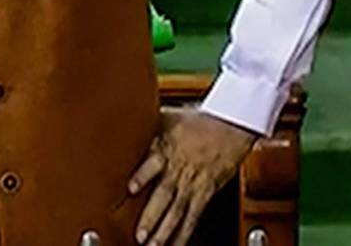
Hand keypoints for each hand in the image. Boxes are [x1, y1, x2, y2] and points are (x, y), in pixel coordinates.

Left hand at [128, 107, 256, 245]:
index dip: (142, 175)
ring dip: (166, 231)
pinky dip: (184, 233)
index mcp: (166, 148)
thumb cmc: (196, 120)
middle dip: (152, 216)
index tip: (130, 189)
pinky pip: (194, 216)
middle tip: (140, 234)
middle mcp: (179, 169)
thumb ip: (145, 126)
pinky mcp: (205, 192)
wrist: (229, 125)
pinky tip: (176, 244)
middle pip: (165, 195)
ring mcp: (193, 183)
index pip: (153, 163)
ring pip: (178, 211)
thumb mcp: (166, 118)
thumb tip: (121, 121)